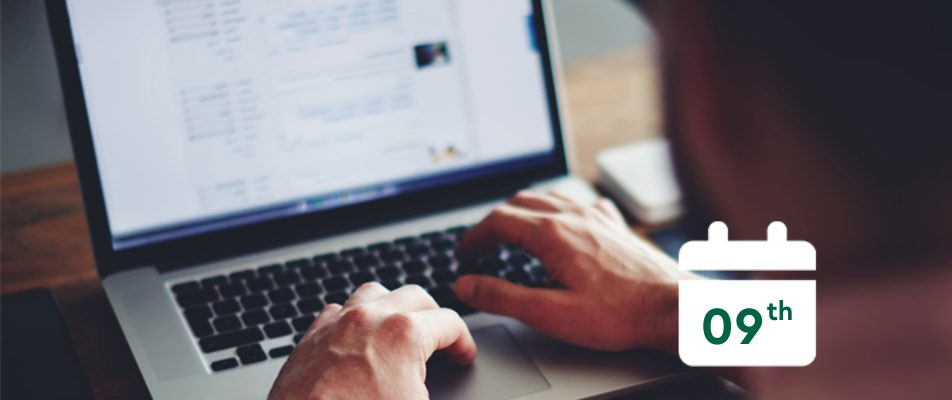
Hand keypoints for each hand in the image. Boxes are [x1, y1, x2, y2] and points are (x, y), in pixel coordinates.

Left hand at [269, 283, 476, 399]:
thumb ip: (435, 389)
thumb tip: (431, 388)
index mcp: (404, 335)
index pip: (449, 323)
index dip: (463, 342)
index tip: (463, 355)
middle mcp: (370, 319)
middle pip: (415, 296)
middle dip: (433, 316)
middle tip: (440, 337)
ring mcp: (337, 324)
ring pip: (374, 293)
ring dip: (393, 306)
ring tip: (401, 327)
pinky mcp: (311, 337)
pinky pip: (338, 311)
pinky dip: (355, 317)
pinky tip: (359, 337)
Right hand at [454, 191, 683, 352]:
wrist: (675, 308)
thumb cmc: (620, 314)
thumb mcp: (550, 313)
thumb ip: (503, 297)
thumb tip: (467, 284)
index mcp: (552, 234)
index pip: (497, 221)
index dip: (473, 237)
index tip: (464, 254)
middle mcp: (574, 216)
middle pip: (519, 204)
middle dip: (494, 223)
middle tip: (483, 248)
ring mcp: (597, 216)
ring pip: (548, 198)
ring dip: (523, 212)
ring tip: (512, 233)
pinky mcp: (616, 225)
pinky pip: (579, 203)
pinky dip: (558, 210)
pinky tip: (563, 225)